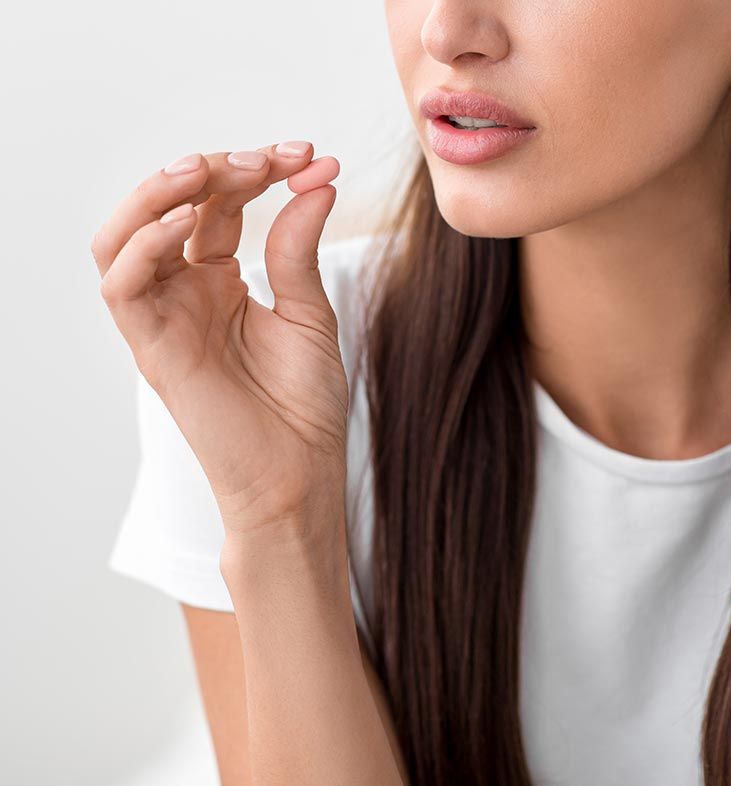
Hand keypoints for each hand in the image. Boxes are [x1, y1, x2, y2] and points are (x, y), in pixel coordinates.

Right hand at [92, 143, 347, 536]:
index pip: (221, 204)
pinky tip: (186, 224)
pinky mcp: (151, 348)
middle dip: (216, 169)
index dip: (259, 171)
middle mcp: (184, 291)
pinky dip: (143, 247)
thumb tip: (316, 182)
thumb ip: (299, 250)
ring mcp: (163, 317)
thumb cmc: (303, 405)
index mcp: (221, 280)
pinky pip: (122, 287)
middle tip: (270, 157)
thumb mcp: (309, 314)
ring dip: (158, 193)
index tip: (310, 156)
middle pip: (171, 207)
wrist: (299, 474)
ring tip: (209, 168)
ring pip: (124, 236)